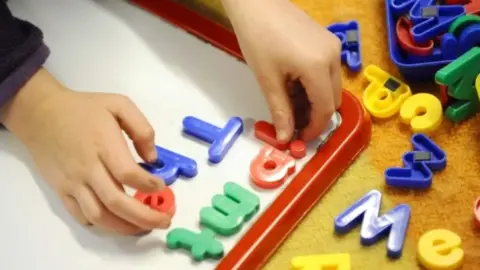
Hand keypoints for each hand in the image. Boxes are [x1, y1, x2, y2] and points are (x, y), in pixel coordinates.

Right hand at [1, 69, 170, 234]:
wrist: (41, 114)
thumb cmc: (84, 109)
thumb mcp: (119, 104)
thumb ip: (142, 128)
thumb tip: (152, 159)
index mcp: (103, 144)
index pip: (127, 173)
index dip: (148, 185)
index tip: (161, 186)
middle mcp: (87, 168)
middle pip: (116, 201)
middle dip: (144, 216)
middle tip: (164, 220)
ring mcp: (73, 182)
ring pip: (99, 215)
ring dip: (124, 227)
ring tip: (144, 227)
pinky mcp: (61, 191)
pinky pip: (81, 216)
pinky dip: (101, 224)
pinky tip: (117, 222)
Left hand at [222, 0, 341, 141]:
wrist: (256, 2)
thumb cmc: (257, 38)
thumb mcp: (267, 79)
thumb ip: (280, 111)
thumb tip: (285, 138)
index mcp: (318, 67)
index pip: (325, 109)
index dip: (314, 128)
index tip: (299, 139)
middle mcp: (333, 56)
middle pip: (332, 99)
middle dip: (314, 116)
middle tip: (292, 123)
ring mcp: (332, 46)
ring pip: (331, 86)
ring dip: (314, 100)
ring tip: (288, 102)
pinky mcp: (327, 40)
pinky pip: (327, 71)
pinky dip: (314, 84)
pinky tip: (294, 85)